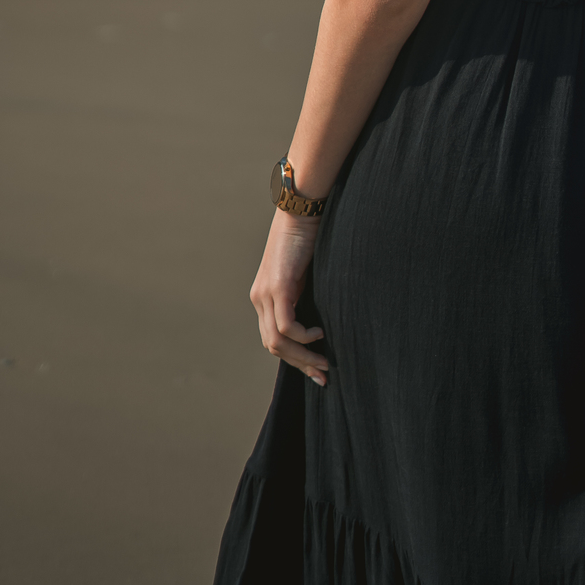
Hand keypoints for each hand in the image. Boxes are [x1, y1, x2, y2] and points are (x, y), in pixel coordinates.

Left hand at [249, 209, 329, 387]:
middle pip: (274, 346)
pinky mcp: (278, 287)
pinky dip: (304, 337)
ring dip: (303, 356)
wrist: (301, 209)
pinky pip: (287, 327)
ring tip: (324, 359)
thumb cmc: (308, 238)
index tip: (318, 370)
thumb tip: (322, 322)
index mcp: (264, 297)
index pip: (273, 340)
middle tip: (323, 375)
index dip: (295, 359)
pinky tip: (319, 333)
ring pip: (278, 342)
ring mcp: (266, 293)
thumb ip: (304, 298)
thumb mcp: (304, 275)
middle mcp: (259, 298)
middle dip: (300, 364)